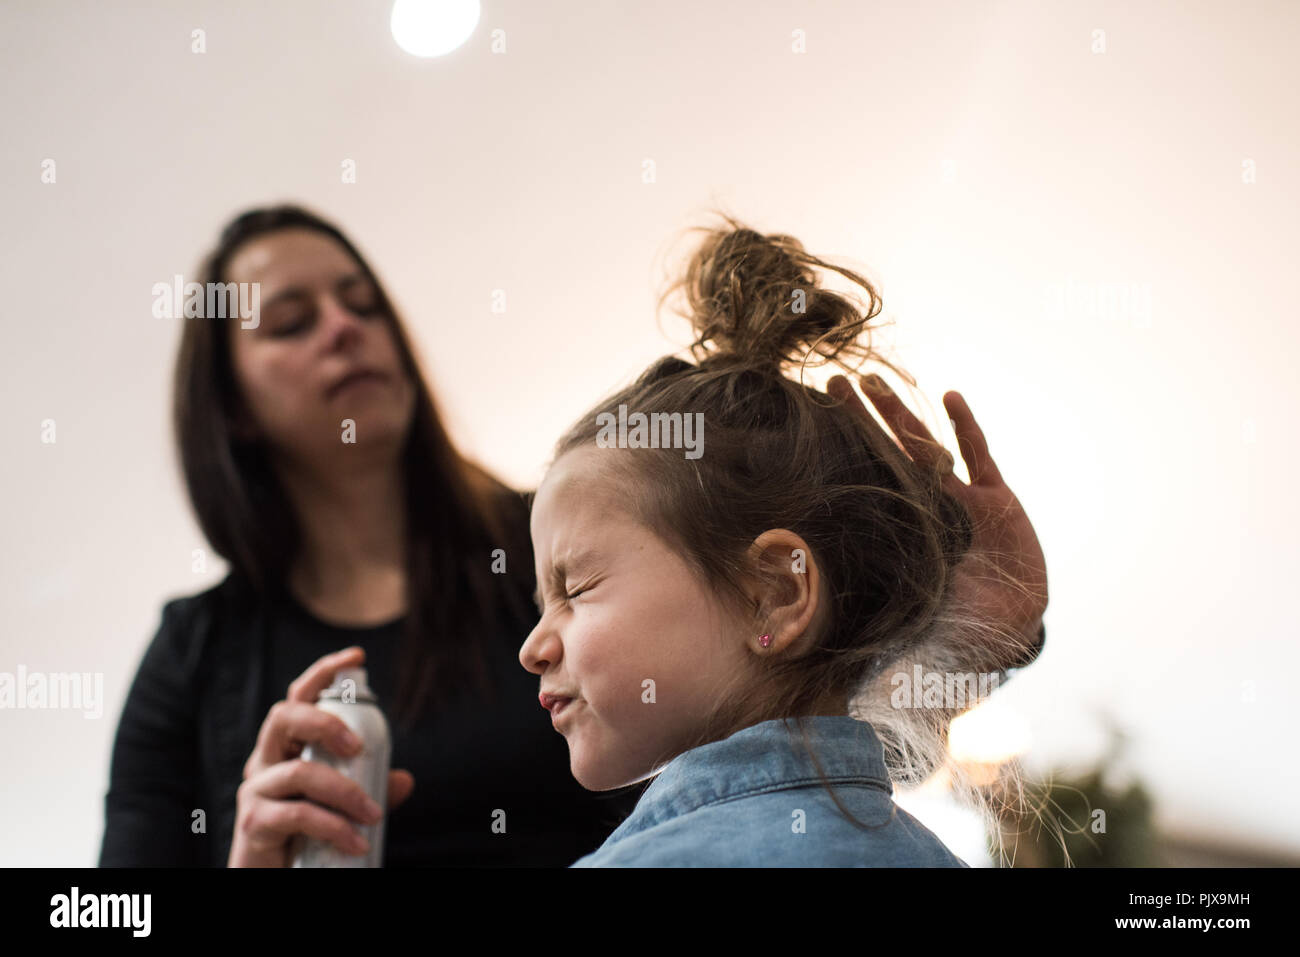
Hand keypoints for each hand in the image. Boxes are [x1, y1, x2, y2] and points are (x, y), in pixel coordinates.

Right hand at [228, 647, 415, 866]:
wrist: (272, 878)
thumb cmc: (306, 836)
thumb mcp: (342, 807)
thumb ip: (370, 789)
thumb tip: (404, 779)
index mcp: (285, 749)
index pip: (297, 698)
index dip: (322, 673)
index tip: (356, 656)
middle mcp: (264, 762)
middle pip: (283, 717)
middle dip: (324, 722)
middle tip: (359, 746)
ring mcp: (255, 791)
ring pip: (299, 773)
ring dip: (346, 792)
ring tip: (374, 815)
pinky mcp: (254, 823)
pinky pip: (298, 815)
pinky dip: (334, 827)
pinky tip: (356, 841)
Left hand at [828, 374, 1047, 665]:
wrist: (1007, 629)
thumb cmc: (953, 625)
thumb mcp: (901, 612)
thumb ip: (867, 609)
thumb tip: (807, 628)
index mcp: (901, 530)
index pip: (864, 483)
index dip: (842, 455)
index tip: (810, 426)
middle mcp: (925, 508)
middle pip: (887, 454)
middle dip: (864, 418)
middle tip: (834, 382)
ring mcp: (960, 499)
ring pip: (926, 446)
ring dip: (903, 414)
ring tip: (878, 381)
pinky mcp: (995, 499)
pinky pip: (978, 456)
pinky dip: (965, 428)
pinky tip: (950, 397)